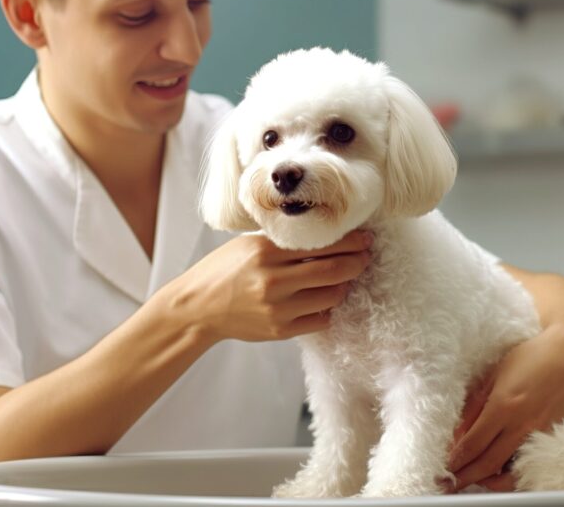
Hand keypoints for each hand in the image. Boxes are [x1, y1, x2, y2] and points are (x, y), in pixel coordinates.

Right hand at [157, 231, 371, 343]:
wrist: (198, 308)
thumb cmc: (223, 270)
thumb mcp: (248, 245)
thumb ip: (283, 241)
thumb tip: (326, 234)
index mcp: (265, 253)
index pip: (320, 244)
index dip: (349, 241)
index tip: (364, 238)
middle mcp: (273, 281)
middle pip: (333, 271)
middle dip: (357, 262)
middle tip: (365, 256)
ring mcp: (278, 309)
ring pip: (331, 296)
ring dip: (344, 285)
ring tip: (345, 276)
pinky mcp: (280, 331)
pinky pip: (320, 320)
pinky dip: (328, 308)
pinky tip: (325, 298)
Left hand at [446, 326, 563, 491]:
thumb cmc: (531, 358)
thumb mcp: (494, 376)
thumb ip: (474, 406)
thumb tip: (457, 434)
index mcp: (504, 407)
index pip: (473, 444)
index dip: (455, 460)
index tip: (442, 467)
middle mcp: (523, 425)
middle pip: (487, 463)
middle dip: (464, 477)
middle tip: (448, 484)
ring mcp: (541, 436)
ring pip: (510, 471)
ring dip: (487, 482)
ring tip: (472, 482)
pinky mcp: (554, 439)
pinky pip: (529, 465)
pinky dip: (512, 474)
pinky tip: (499, 474)